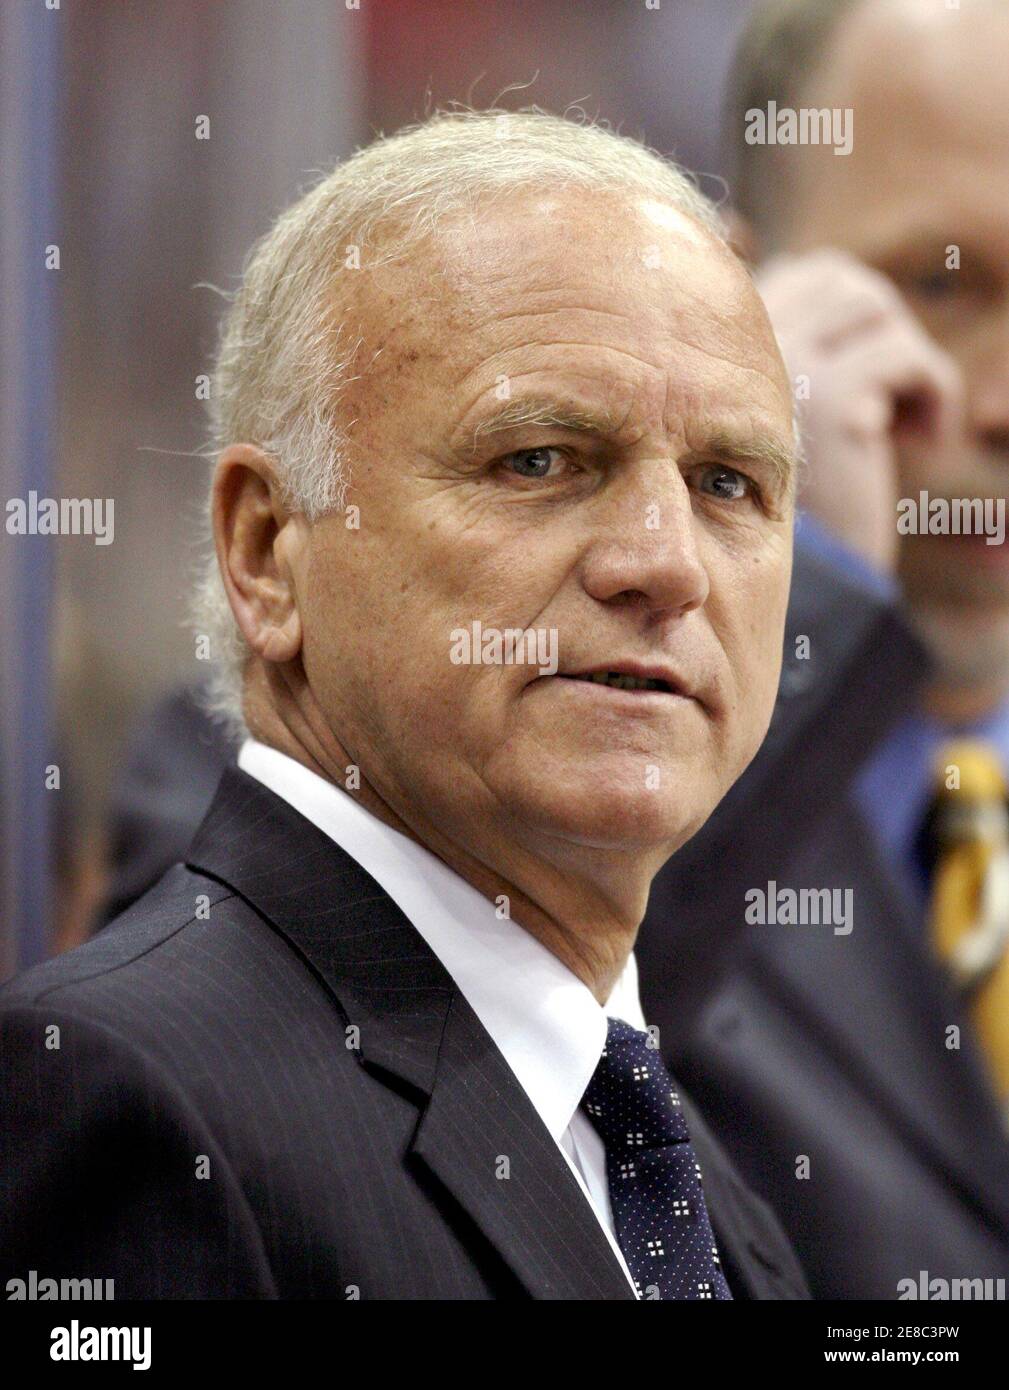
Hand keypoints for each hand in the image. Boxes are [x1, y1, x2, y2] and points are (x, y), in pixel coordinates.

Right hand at [756, 249, 964, 573]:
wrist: (798, 593)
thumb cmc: (790, 517)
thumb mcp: (778, 423)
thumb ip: (786, 362)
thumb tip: (844, 298)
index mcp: (714, 352)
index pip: (796, 273)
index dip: (845, 314)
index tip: (868, 382)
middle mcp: (740, 355)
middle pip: (837, 277)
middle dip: (882, 326)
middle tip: (894, 396)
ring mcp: (783, 371)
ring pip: (873, 304)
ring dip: (908, 357)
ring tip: (907, 422)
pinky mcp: (833, 403)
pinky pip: (906, 358)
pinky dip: (935, 393)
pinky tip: (925, 442)